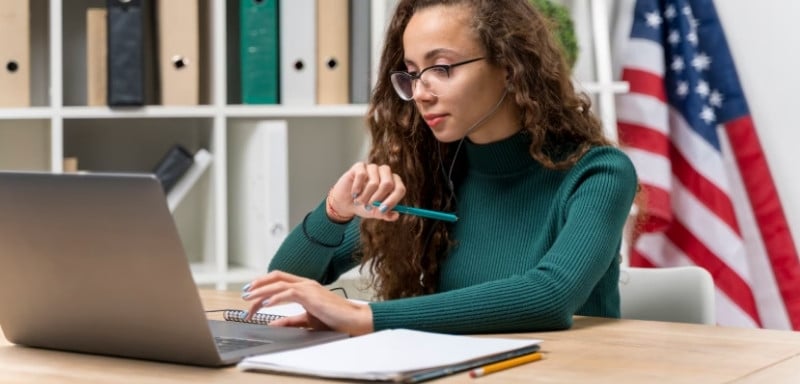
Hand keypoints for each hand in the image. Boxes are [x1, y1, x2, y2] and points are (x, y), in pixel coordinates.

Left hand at [242, 270, 373, 335]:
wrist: (353, 319)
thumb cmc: (335, 319)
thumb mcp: (308, 320)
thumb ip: (291, 320)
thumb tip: (273, 323)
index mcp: (305, 287)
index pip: (279, 280)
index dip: (263, 284)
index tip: (251, 293)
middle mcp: (305, 283)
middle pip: (276, 277)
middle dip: (258, 284)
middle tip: (244, 293)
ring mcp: (308, 287)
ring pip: (279, 283)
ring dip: (261, 291)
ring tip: (249, 299)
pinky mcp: (311, 295)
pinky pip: (288, 293)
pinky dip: (274, 297)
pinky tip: (265, 303)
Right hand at [326, 162, 406, 222]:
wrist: (346, 203)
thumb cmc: (364, 206)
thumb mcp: (376, 213)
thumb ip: (386, 215)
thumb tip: (396, 216)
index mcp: (394, 183)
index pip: (400, 189)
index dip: (392, 200)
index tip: (382, 210)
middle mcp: (386, 173)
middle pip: (388, 184)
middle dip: (377, 199)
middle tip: (368, 207)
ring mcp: (373, 168)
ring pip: (373, 183)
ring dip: (365, 196)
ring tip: (359, 201)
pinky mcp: (360, 166)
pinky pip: (361, 175)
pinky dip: (357, 188)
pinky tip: (354, 193)